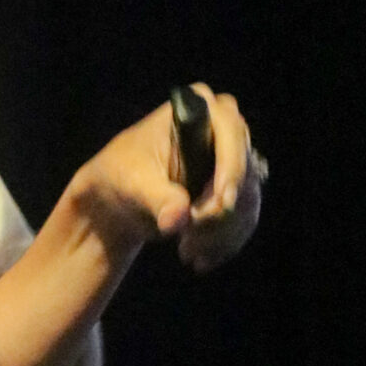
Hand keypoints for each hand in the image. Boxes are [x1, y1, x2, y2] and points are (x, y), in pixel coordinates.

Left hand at [73, 83, 263, 275]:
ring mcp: (231, 158)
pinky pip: (245, 217)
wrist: (118, 200)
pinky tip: (200, 259)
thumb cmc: (120, 176)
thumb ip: (157, 198)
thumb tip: (177, 217)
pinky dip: (226, 241)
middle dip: (220, 211)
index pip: (230, 130)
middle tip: (189, 236)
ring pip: (247, 199)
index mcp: (194, 106)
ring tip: (187, 252)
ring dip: (221, 233)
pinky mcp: (233, 187)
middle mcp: (221, 127)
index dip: (230, 167)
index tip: (220, 205)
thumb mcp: (133, 183)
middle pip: (244, 169)